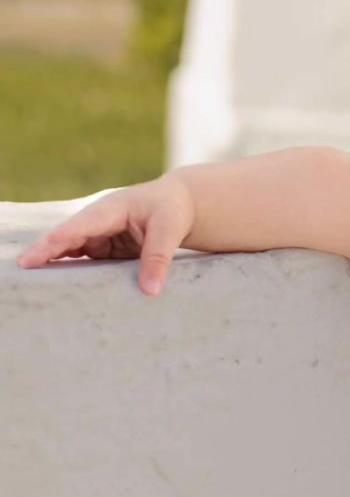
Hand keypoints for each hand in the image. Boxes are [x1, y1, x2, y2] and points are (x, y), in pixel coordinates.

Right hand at [17, 175, 196, 296]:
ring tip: (33, 281)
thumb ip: (159, 259)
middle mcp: (98, 221)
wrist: (178, 205)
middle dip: (45, 250)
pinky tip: (57, 287)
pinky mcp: (104, 248)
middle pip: (67, 237)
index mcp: (111, 209)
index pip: (82, 225)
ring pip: (70, 250)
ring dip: (52, 263)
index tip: (44, 249)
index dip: (62, 237)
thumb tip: (150, 291)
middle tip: (24, 267)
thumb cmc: (172, 211)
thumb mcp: (169, 231)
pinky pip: (83, 262)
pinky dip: (69, 272)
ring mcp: (98, 235)